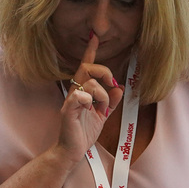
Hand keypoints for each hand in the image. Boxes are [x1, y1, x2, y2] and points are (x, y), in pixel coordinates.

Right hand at [57, 33, 123, 162]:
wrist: (72, 150)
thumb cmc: (83, 133)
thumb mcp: (103, 115)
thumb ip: (111, 102)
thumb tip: (120, 89)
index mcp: (82, 91)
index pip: (86, 67)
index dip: (90, 52)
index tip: (94, 37)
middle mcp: (75, 92)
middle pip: (87, 68)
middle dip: (104, 72)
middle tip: (112, 84)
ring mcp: (71, 101)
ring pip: (90, 84)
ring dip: (104, 96)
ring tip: (103, 109)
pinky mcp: (68, 110)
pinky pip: (80, 96)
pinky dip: (90, 101)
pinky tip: (92, 110)